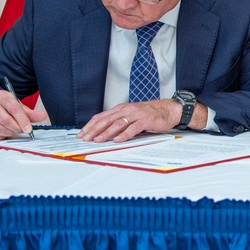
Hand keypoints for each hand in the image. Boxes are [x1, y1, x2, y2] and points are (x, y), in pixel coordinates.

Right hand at [0, 89, 47, 140]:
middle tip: (22, 130)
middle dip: (16, 127)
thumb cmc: (7, 108)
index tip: (29, 128)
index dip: (22, 119)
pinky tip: (5, 133)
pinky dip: (2, 137)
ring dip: (9, 132)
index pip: (13, 107)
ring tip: (14, 130)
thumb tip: (43, 115)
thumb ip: (31, 113)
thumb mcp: (20, 107)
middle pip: (5, 119)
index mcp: (2, 96)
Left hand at [77, 99, 206, 142]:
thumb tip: (103, 131)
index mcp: (121, 108)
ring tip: (98, 140)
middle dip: (94, 130)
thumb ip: (119, 121)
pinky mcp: (145, 120)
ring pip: (117, 123)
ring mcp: (136, 114)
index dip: (90, 125)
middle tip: (85, 138)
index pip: (101, 116)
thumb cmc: (149, 114)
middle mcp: (126, 110)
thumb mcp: (131, 115)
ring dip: (106, 132)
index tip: (81, 134)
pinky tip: (118, 140)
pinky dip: (124, 135)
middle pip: (106, 120)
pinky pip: (133, 128)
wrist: (168, 110)